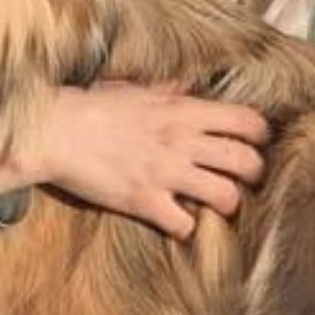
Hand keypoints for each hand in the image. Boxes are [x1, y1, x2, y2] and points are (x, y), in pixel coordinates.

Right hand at [0, 82, 269, 238]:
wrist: (55, 131)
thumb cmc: (92, 106)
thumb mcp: (136, 89)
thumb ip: (168, 91)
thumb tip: (186, 86)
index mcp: (184, 110)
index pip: (248, 121)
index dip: (259, 136)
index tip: (254, 144)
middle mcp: (183, 141)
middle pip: (247, 162)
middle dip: (253, 174)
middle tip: (242, 180)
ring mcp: (166, 173)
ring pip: (227, 196)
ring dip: (227, 204)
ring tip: (216, 205)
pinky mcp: (145, 201)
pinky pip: (185, 224)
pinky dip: (187, 228)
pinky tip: (178, 222)